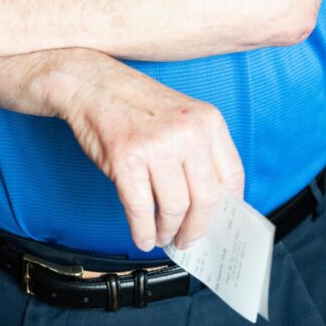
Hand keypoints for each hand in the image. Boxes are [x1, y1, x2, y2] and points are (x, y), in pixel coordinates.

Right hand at [60, 53, 244, 251]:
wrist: (94, 85)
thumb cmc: (136, 104)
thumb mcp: (181, 116)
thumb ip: (199, 152)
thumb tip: (209, 206)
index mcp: (207, 120)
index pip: (232, 176)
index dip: (226, 210)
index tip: (218, 225)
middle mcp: (187, 131)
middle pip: (206, 199)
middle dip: (197, 229)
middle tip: (188, 240)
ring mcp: (157, 145)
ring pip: (175, 208)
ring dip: (168, 232)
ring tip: (162, 235)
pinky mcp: (127, 159)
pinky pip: (141, 210)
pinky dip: (143, 232)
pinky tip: (143, 236)